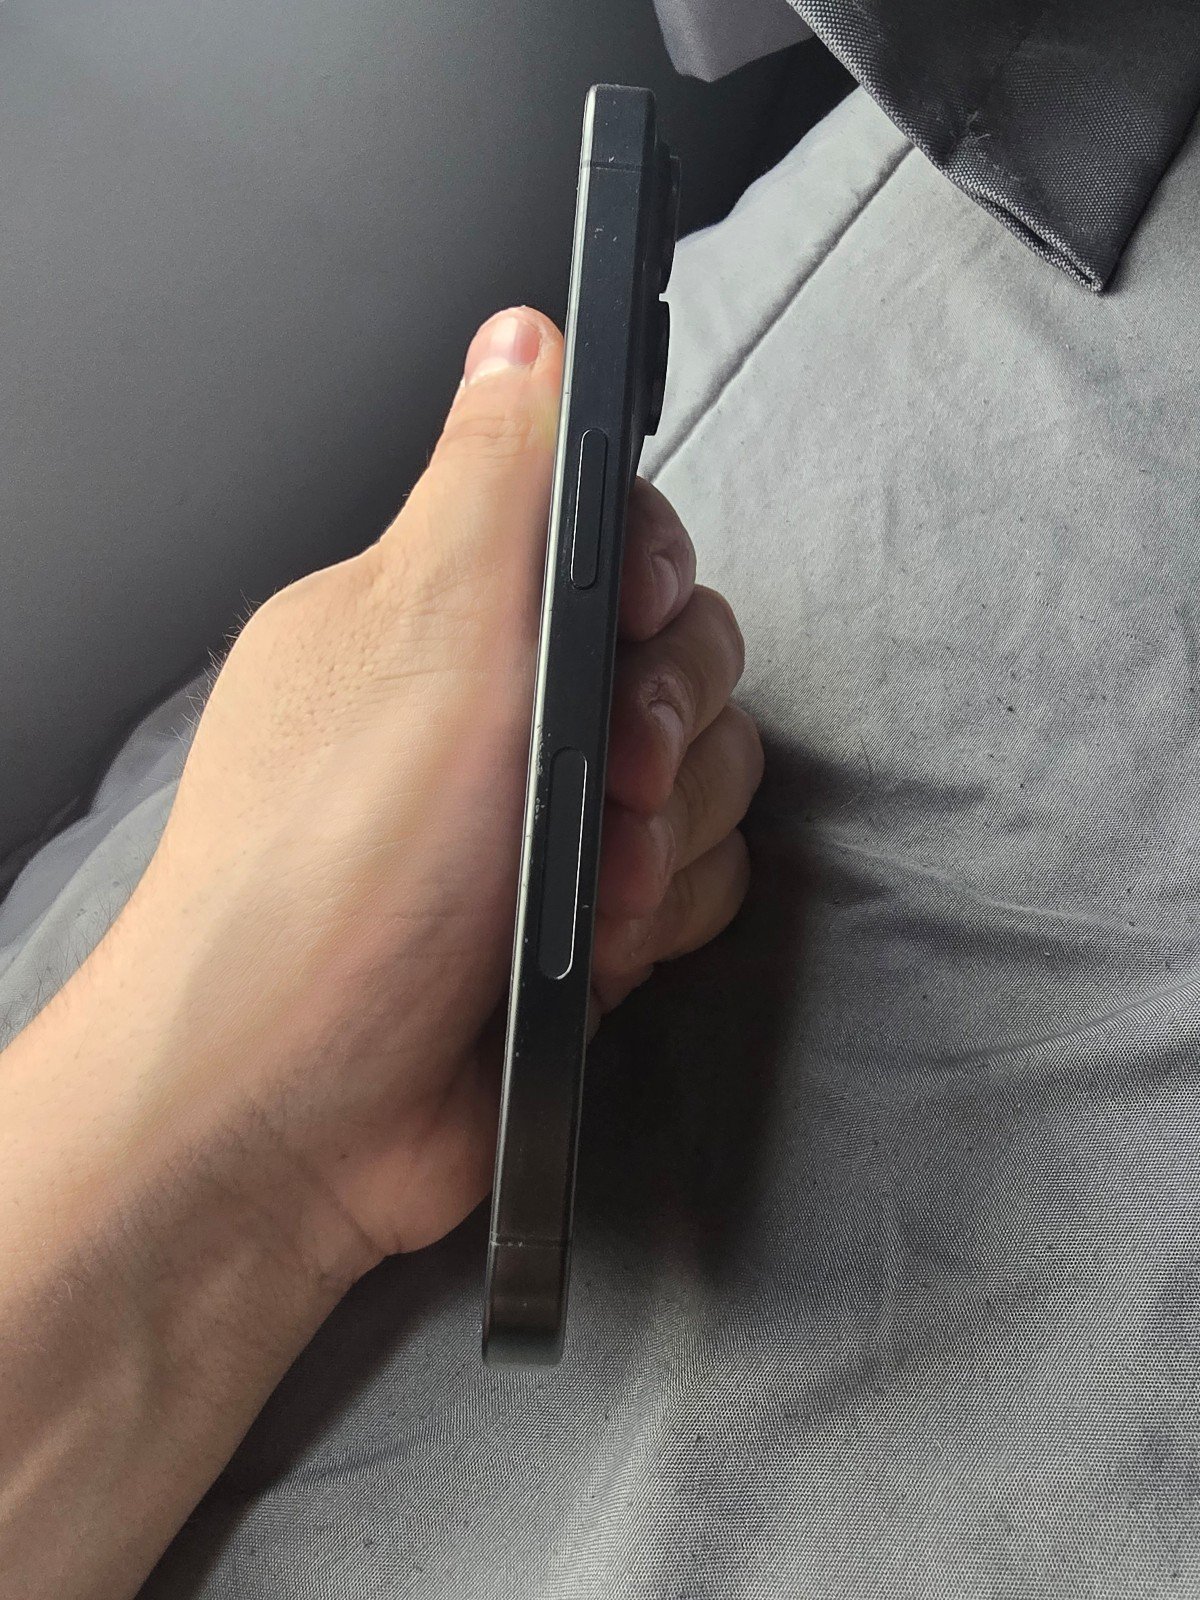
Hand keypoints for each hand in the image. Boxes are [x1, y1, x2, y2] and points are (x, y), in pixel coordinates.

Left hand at [90, 306, 762, 1271]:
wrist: (301, 1110)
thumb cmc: (337, 873)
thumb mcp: (426, 632)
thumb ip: (500, 478)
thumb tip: (528, 334)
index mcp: (446, 614)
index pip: (616, 540)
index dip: (654, 581)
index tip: (630, 624)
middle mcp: (500, 708)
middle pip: (686, 658)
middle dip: (667, 727)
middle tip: (602, 779)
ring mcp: (544, 820)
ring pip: (708, 777)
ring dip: (662, 839)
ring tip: (578, 894)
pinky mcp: (585, 917)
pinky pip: (699, 877)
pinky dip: (659, 912)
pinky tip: (590, 947)